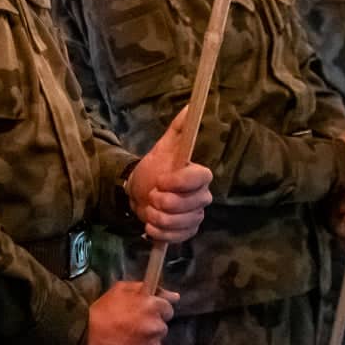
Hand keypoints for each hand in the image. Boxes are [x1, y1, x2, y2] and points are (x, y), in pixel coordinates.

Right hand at [81, 281, 175, 344]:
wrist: (83, 338)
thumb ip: (147, 290)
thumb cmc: (101, 310)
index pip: (168, 308)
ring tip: (127, 340)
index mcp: (152, 306)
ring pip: (155, 343)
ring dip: (146, 341)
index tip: (145, 312)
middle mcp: (155, 327)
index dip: (156, 309)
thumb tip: (173, 296)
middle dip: (151, 325)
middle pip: (162, 327)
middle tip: (133, 325)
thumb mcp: (120, 290)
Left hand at [127, 107, 214, 243]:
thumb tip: (189, 106)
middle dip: (163, 201)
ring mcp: (195, 216)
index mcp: (199, 175)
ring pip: (179, 222)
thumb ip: (179, 129)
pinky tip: (151, 223)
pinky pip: (175, 238)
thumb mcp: (164, 147)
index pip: (200, 179)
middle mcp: (202, 197)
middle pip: (188, 204)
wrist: (141, 191)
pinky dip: (159, 232)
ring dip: (157, 216)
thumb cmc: (155, 168)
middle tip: (151, 195)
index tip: (161, 180)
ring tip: (149, 208)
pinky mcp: (186, 233)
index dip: (180, 182)